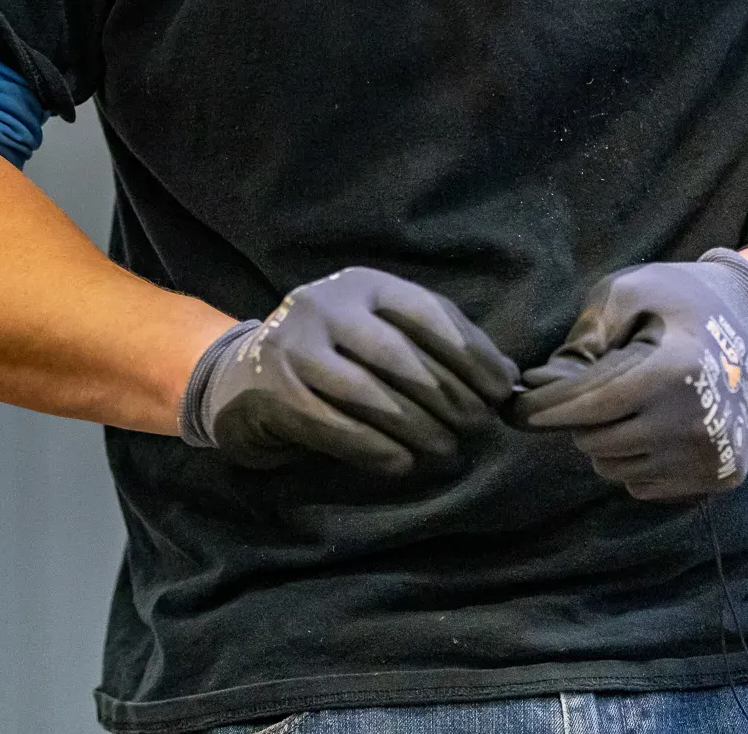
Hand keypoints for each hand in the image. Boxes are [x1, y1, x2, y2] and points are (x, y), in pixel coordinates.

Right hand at [178, 267, 518, 476]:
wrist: (241, 376)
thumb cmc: (333, 356)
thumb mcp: (379, 331)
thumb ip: (436, 344)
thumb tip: (506, 379)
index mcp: (361, 283)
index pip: (427, 313)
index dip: (471, 353)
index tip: (500, 393)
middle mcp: (325, 306)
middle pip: (400, 356)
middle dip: (447, 397)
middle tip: (475, 428)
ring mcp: (294, 347)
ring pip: (370, 393)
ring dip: (417, 428)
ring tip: (445, 449)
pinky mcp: (274, 392)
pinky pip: (336, 426)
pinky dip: (376, 449)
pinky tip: (402, 464)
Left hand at [508, 250, 747, 501]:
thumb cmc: (675, 304)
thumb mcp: (625, 295)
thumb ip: (583, 338)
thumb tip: (539, 384)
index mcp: (674, 370)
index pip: (591, 406)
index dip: (545, 410)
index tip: (512, 411)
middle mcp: (697, 420)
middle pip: (597, 441)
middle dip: (577, 419)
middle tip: (587, 393)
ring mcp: (714, 454)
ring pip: (617, 468)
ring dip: (605, 442)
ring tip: (626, 405)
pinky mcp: (724, 475)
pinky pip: (645, 486)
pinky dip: (634, 461)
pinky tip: (652, 426)